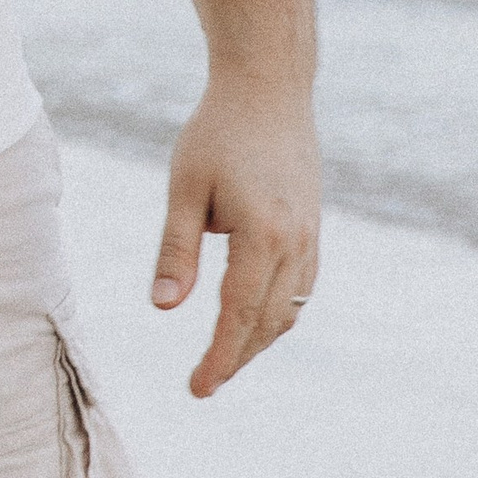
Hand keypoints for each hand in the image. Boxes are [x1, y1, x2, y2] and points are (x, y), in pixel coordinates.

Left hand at [152, 70, 320, 396]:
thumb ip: (176, 251)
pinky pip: (301, 286)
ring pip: (290, 309)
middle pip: (268, 322)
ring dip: (259, 338)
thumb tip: (163, 308)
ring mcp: (311, 236)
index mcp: (262, 236)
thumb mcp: (184, 189)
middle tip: (204, 384)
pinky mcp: (314, 227)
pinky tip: (255, 318)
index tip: (198, 389)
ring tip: (224, 357)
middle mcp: (296, 243)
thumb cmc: (217, 133)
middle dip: (237, 356)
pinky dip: (279, 312)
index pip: (238, 315)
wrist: (269, 88)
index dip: (219, 358)